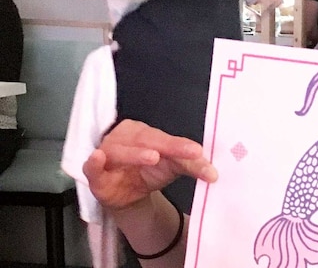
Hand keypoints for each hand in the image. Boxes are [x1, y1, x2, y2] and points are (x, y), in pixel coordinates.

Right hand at [82, 120, 217, 212]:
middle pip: (145, 140)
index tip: (198, 153)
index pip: (164, 138)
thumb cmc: (149, 172)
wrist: (128, 195)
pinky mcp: (95, 175)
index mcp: (146, 134)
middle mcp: (126, 139)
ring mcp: (108, 155)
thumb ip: (191, 167)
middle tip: (182, 154)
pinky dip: (94, 163)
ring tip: (152, 157)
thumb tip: (213, 173)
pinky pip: (91, 167)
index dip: (180, 145)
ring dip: (135, 154)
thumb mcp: (173, 168)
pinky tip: (98, 158)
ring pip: (120, 151)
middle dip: (165, 147)